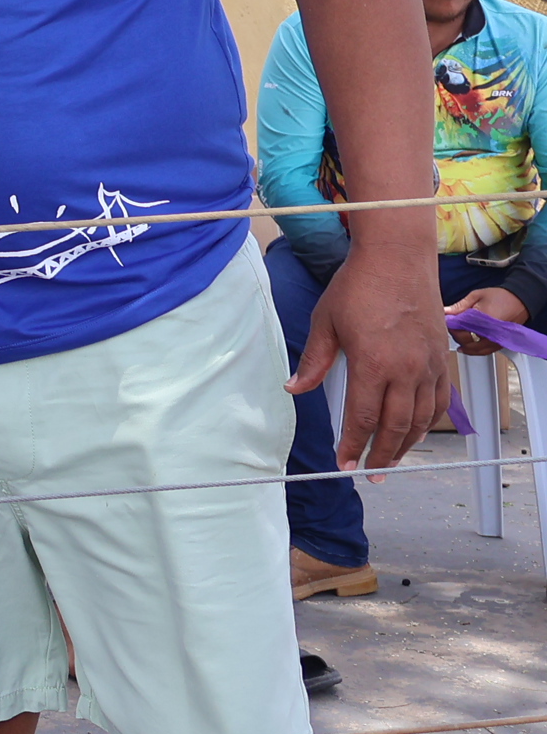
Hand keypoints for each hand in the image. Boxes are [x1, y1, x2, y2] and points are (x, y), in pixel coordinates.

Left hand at [291, 244, 456, 471]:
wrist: (396, 259)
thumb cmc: (356, 287)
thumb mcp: (325, 322)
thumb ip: (314, 361)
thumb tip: (294, 389)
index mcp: (373, 364)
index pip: (362, 417)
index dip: (353, 444)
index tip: (344, 463)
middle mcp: (405, 370)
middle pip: (395, 426)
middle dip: (381, 454)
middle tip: (370, 474)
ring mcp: (427, 365)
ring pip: (420, 418)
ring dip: (406, 444)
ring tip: (391, 461)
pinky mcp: (439, 357)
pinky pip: (440, 399)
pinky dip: (430, 420)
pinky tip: (418, 431)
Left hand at [448, 284, 534, 354]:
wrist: (522, 299)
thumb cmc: (501, 296)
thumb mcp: (477, 296)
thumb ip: (460, 306)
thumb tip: (445, 312)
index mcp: (484, 319)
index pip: (461, 328)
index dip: (451, 325)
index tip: (447, 320)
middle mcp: (491, 332)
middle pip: (467, 340)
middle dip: (457, 334)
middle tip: (452, 326)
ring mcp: (498, 339)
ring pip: (476, 349)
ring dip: (465, 344)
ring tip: (458, 337)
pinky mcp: (502, 343)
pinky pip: (486, 351)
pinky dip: (475, 350)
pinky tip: (467, 347)